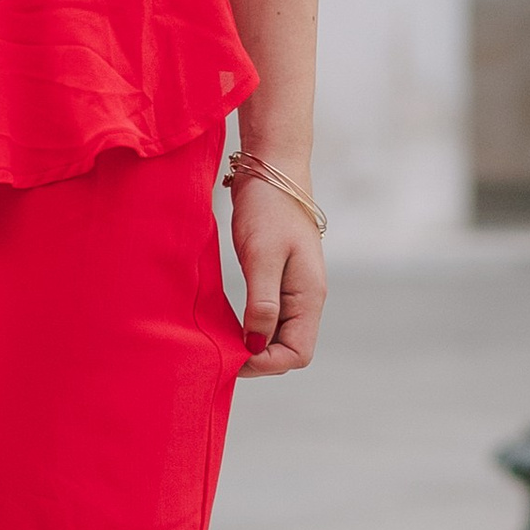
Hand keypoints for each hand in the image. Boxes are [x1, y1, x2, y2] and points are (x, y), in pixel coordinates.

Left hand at [229, 182, 325, 377]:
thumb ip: (262, 304)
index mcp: (310, 295)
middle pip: (288, 349)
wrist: (272, 166)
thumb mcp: (262, 256)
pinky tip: (227, 320)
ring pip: (277, 334)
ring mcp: (294, 288)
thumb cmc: (269, 206)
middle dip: (257, 357)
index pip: (297, 353)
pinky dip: (249, 324)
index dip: (266, 363)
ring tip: (220, 340)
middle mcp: (306, 297)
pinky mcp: (279, 277)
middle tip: (221, 351)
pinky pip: (268, 315)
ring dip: (252, 342)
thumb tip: (255, 347)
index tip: (233, 355)